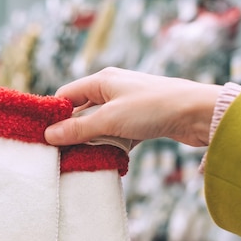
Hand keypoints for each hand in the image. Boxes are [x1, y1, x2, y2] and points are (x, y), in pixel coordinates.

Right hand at [44, 67, 222, 146]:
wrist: (197, 114)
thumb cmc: (153, 108)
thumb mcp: (110, 120)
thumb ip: (78, 129)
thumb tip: (49, 136)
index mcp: (102, 80)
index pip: (67, 95)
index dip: (54, 114)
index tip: (43, 136)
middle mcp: (113, 90)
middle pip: (82, 112)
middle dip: (72, 132)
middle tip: (60, 154)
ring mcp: (127, 106)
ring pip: (100, 126)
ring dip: (93, 142)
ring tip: (82, 160)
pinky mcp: (140, 122)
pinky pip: (117, 135)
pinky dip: (111, 146)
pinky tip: (108, 159)